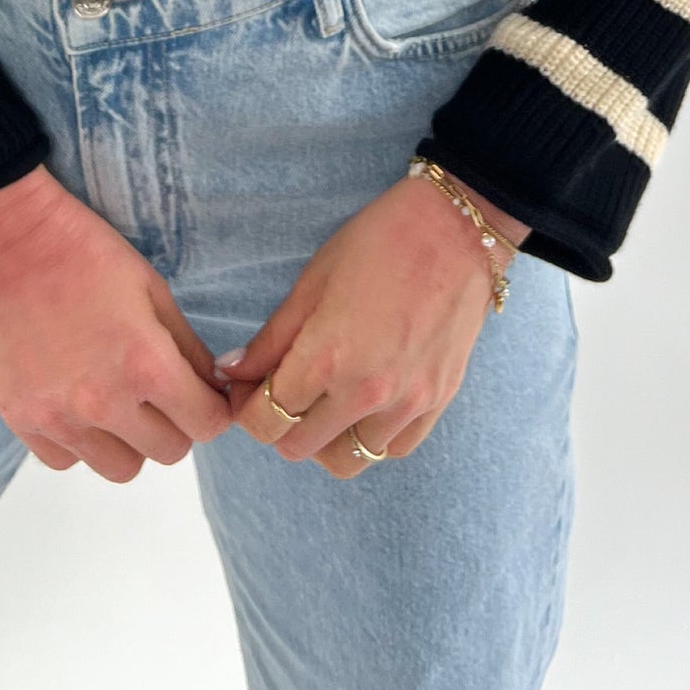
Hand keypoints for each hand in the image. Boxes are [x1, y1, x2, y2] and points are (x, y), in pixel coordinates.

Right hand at [0, 167, 233, 482]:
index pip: (206, 425)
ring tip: (115, 396)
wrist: (8, 241)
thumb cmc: (88, 255)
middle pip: (169, 453)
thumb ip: (189, 350)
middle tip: (159, 390)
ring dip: (128, 440)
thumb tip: (214, 391)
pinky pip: (67, 461)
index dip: (213, 408)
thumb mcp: (154, 291)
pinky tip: (75, 400)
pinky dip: (79, 441)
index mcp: (147, 365)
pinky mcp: (21, 421)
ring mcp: (59, 418)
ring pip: (120, 468)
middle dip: (175, 423)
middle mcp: (104, 403)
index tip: (204, 394)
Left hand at [216, 169, 529, 479]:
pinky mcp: (437, 402)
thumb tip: (232, 373)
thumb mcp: (313, 281)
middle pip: (298, 447)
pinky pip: (391, 449)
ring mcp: (406, 403)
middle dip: (277, 424)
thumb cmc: (379, 242)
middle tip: (280, 389)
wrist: (457, 229)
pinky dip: (370, 437)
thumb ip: (272, 338)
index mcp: (327, 358)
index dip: (245, 408)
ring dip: (323, 437)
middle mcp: (366, 392)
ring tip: (323, 400)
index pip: (265, 421)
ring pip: (345, 460)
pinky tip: (364, 403)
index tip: (247, 387)